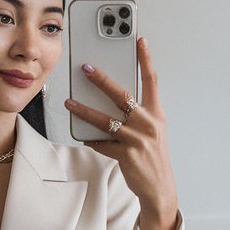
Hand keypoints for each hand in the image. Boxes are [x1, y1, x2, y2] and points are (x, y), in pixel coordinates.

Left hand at [64, 36, 178, 229]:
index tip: (140, 40)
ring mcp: (137, 139)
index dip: (146, 59)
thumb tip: (113, 102)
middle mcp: (148, 123)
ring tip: (70, 103)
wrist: (159, 188)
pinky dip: (91, 139)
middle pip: (122, 95)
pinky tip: (82, 136)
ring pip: (105, 119)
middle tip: (86, 67)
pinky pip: (102, 143)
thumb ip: (137, 116)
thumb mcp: (151, 132)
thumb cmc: (152, 158)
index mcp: (156, 115)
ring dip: (84, 110)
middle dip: (102, 79)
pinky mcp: (127, 154)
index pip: (152, 81)